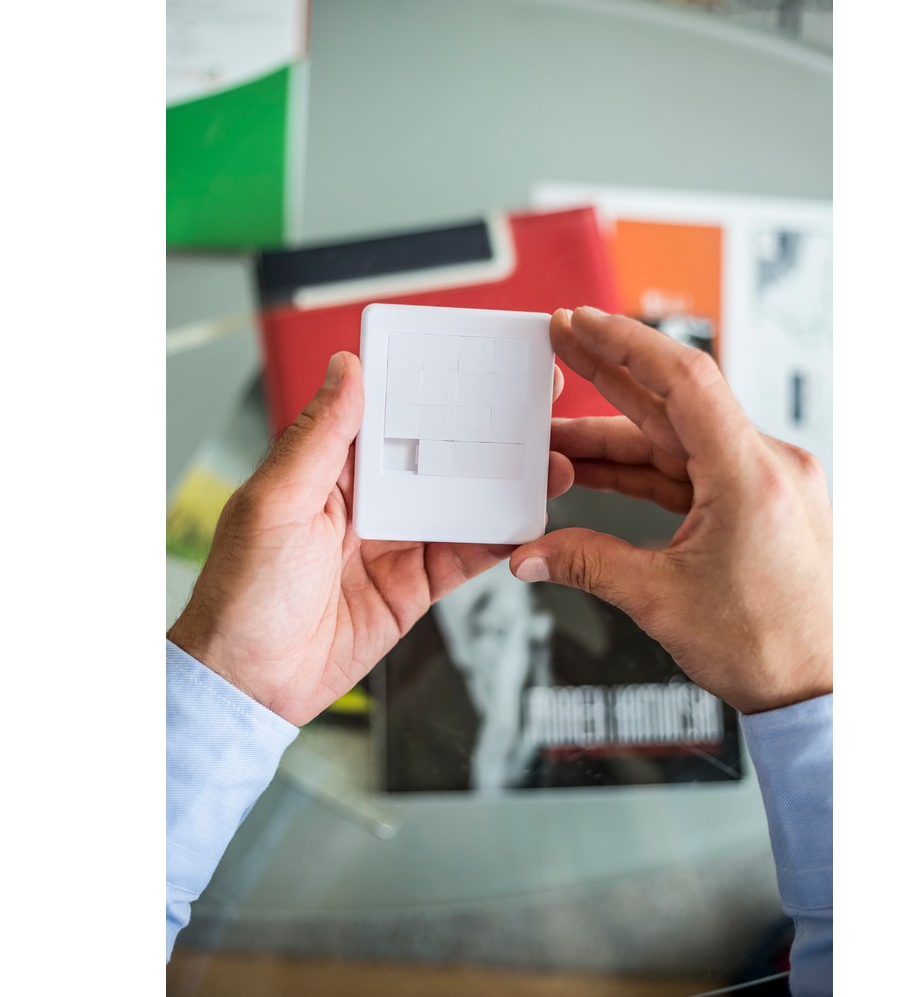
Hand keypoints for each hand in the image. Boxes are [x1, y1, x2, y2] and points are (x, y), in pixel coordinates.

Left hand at [168, 352, 572, 726]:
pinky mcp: (415, 584)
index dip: (433, 387)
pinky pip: (466, 555)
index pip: (390, 412)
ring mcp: (397, 541)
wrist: (251, 683)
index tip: (478, 361)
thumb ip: (318, 438)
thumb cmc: (240, 592)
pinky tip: (528, 523)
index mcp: (330, 467)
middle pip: (439, 454)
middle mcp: (369, 498)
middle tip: (534, 408)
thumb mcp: (275, 503)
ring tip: (549, 465)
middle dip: (487, 431)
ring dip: (505, 484)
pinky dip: (500, 540)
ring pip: (463, 501)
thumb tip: (346, 369)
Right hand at [509, 308, 831, 714]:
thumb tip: (530, 555)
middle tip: (560, 342)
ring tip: (556, 427)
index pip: (684, 380)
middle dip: (610, 371)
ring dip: (615, 433)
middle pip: (673, 401)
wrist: (820, 689)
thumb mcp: (663, 601)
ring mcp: (762, 483)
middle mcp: (765, 465)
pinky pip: (688, 471)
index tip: (581, 322)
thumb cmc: (770, 647)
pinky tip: (597, 467)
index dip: (624, 344)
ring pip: (675, 439)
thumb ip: (588, 564)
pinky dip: (641, 468)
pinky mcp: (755, 504)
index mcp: (752, 475)